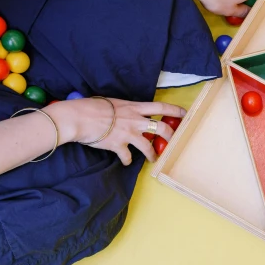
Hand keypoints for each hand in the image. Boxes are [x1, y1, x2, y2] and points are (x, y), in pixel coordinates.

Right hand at [45, 98, 186, 164]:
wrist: (79, 117)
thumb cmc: (92, 106)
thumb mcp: (114, 102)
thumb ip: (126, 109)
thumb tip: (128, 112)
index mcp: (135, 107)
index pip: (162, 107)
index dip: (176, 110)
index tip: (185, 114)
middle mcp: (135, 120)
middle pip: (163, 128)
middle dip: (172, 136)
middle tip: (175, 141)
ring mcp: (128, 134)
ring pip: (149, 146)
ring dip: (153, 154)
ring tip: (154, 159)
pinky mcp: (118, 145)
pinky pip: (127, 157)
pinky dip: (127, 161)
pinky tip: (126, 162)